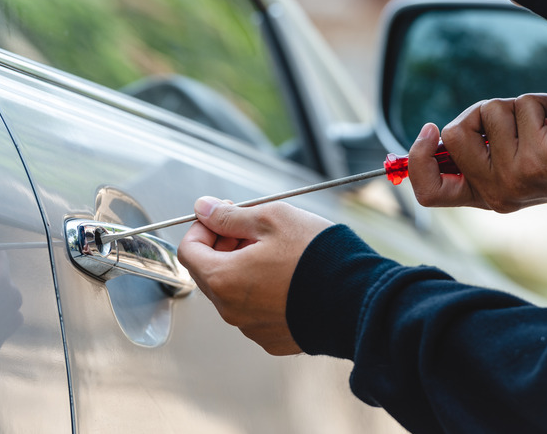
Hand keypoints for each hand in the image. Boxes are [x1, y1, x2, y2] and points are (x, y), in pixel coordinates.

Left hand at [177, 197, 332, 354]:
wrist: (357, 297)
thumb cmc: (317, 257)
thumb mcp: (271, 218)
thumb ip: (231, 215)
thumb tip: (204, 208)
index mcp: (224, 279)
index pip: (189, 250)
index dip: (203, 228)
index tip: (221, 218)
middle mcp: (231, 310)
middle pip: (210, 273)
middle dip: (224, 247)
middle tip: (252, 231)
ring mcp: (252, 328)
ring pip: (234, 293)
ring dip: (244, 270)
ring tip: (277, 253)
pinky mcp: (274, 338)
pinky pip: (256, 312)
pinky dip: (264, 293)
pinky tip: (289, 278)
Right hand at [409, 94, 546, 212]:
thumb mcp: (505, 161)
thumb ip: (473, 150)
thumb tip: (436, 132)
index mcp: (480, 195)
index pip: (428, 192)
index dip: (418, 159)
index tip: (431, 130)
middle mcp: (494, 192)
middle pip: (455, 133)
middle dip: (479, 112)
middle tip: (510, 123)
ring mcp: (515, 177)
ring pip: (492, 110)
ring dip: (520, 105)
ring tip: (544, 125)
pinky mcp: (540, 158)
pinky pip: (526, 104)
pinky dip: (546, 102)